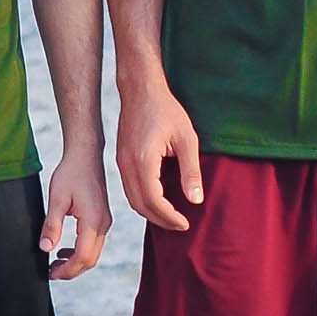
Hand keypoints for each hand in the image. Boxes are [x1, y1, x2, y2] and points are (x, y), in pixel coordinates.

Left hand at [41, 147, 111, 279]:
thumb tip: (45, 248)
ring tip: (55, 264)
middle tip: (51, 273)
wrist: (85, 155)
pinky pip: (94, 244)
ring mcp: (105, 222)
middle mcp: (103, 224)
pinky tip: (64, 251)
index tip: (50, 273)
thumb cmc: (71, 173)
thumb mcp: (56, 199)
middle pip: (90, 260)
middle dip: (71, 271)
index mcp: (93, 221)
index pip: (82, 257)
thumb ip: (51, 225)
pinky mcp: (102, 219)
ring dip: (75, 263)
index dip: (67, 270)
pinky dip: (80, 252)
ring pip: (93, 254)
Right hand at [114, 77, 202, 232]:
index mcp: (143, 161)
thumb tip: (195, 200)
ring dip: (151, 212)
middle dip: (160, 220)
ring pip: (132, 199)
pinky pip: (129, 189)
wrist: (140, 90)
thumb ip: (191, 171)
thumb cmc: (166, 110)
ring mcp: (121, 163)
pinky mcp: (121, 160)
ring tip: (171, 217)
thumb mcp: (186, 139)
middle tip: (181, 225)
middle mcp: (127, 165)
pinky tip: (159, 200)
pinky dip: (143, 201)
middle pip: (140, 205)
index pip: (154, 201)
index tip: (186, 223)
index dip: (170, 217)